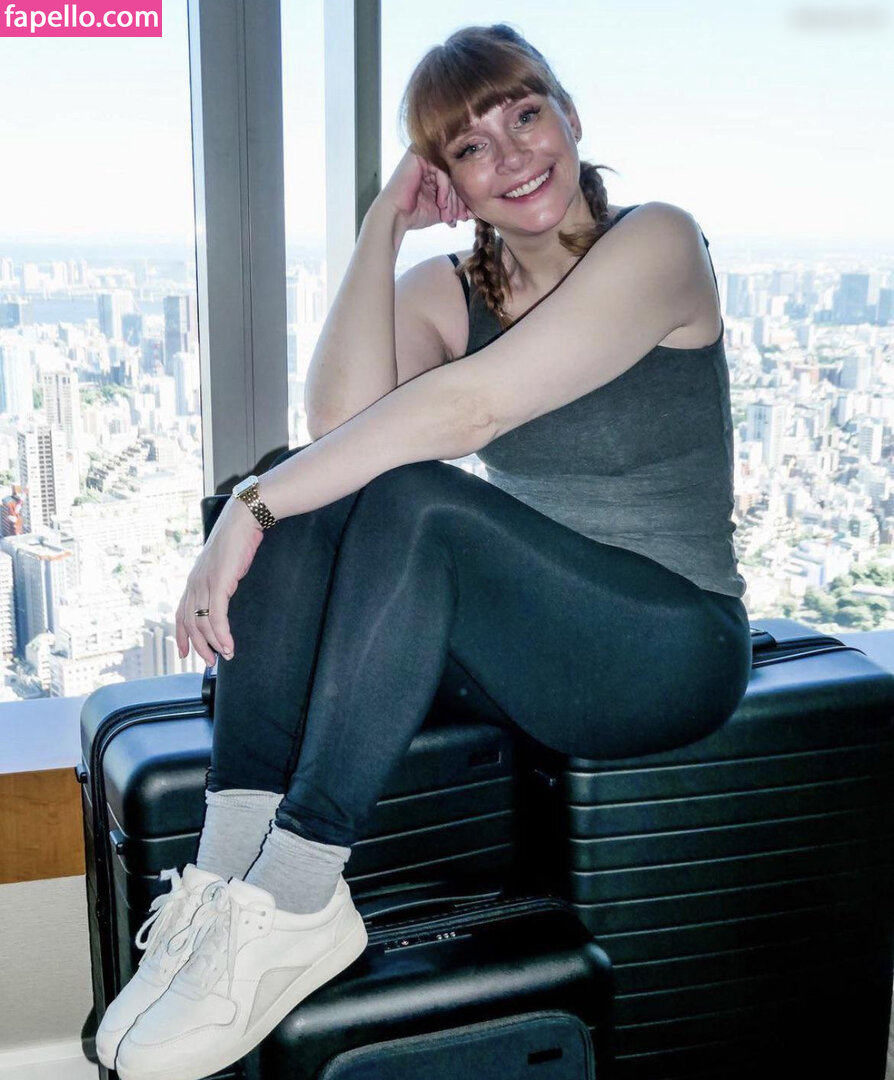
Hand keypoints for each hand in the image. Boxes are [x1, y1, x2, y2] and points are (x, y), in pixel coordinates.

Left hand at [175, 497, 264, 666]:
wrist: (243, 520)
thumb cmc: (238, 541)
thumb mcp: (224, 565)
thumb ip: (220, 581)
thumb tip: (223, 596)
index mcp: (194, 580)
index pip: (181, 614)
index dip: (181, 636)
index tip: (185, 654)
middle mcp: (194, 583)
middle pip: (190, 623)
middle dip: (199, 646)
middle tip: (209, 662)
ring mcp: (204, 583)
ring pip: (202, 623)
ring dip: (213, 644)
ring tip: (225, 656)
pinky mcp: (218, 583)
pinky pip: (216, 616)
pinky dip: (222, 634)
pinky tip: (228, 645)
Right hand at [379, 148, 471, 231]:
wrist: (395, 216)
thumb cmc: (414, 214)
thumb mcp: (442, 210)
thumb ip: (457, 206)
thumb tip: (477, 211)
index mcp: (433, 170)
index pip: (456, 181)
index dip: (461, 200)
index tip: (464, 217)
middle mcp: (429, 160)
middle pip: (454, 177)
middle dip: (458, 201)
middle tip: (460, 218)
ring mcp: (423, 155)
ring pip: (449, 175)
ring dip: (451, 199)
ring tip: (448, 215)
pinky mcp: (419, 155)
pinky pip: (442, 171)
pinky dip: (444, 190)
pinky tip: (440, 204)